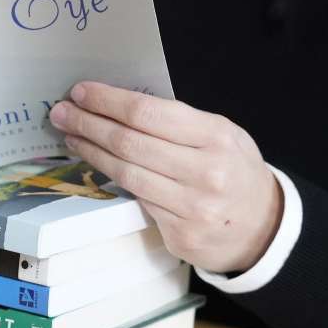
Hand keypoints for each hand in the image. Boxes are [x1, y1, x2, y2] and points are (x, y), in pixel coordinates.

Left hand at [49, 81, 282, 273]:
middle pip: (130, 143)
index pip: (148, 113)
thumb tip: (120, 104)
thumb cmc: (235, 171)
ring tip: (71, 136)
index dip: (108, 101)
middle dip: (89, 124)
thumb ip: (179, 122)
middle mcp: (206, 172)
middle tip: (62, 112)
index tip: (81, 91)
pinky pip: (137, 200)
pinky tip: (96, 164)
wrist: (265, 227)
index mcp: (216, 136)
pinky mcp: (180, 235)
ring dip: (92, 151)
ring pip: (126, 174)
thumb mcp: (222, 134)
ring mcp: (193, 207)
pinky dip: (111, 179)